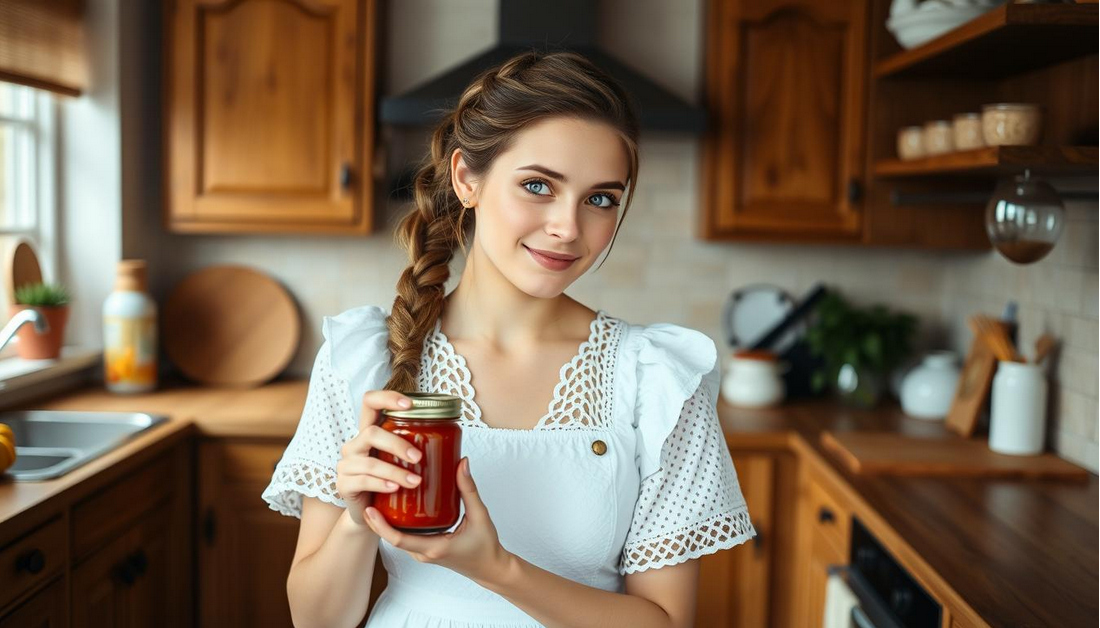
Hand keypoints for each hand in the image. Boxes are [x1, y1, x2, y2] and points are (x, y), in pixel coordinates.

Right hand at [335, 390, 423, 527]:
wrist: (374, 514)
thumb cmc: (393, 483)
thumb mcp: (406, 465)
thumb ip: (426, 456)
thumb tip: (464, 460)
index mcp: (371, 432)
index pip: (370, 402)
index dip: (387, 397)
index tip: (410, 404)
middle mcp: (356, 444)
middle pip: (371, 432)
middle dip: (397, 444)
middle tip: (419, 457)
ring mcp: (347, 464)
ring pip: (369, 462)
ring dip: (395, 471)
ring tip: (415, 481)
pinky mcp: (344, 484)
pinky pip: (362, 481)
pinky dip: (381, 484)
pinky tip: (395, 488)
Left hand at [364, 457, 511, 583]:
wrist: (491, 568)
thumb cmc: (486, 547)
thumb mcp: (479, 516)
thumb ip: (469, 489)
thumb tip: (461, 463)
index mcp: (434, 548)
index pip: (399, 539)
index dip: (381, 525)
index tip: (369, 509)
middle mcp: (424, 552)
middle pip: (392, 538)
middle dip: (377, 520)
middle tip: (369, 496)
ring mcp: (423, 552)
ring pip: (397, 538)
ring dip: (384, 522)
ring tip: (377, 498)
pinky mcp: (426, 549)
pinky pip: (405, 538)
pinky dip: (397, 525)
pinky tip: (396, 507)